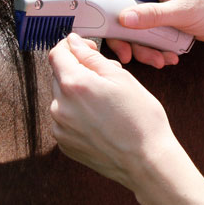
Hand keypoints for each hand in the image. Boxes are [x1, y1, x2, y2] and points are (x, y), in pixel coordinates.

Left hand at [48, 34, 179, 188]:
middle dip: (78, 70)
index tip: (85, 48)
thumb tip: (74, 43)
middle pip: (59, 75)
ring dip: (77, 93)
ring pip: (62, 98)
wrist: (146, 161)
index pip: (56, 54)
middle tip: (105, 77)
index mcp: (74, 85)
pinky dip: (78, 114)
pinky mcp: (64, 144)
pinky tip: (101, 119)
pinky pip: (65, 119)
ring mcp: (60, 128)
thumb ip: (92, 58)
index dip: (71, 46)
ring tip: (106, 102)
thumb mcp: (122, 78)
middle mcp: (60, 107)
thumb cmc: (140, 119)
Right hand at [106, 0, 203, 66]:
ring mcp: (156, 3)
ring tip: (160, 60)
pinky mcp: (162, 17)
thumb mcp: (182, 11)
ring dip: (143, 46)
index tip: (102, 29)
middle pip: (121, 11)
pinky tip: (167, 57)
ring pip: (134, 26)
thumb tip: (123, 18)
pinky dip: (154, 47)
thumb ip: (152, 15)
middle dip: (127, 36)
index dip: (104, 6)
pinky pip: (148, 33)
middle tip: (130, 55)